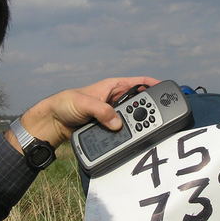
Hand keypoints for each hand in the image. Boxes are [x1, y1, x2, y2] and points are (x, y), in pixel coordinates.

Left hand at [5, 77, 159, 152]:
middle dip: (148, 108)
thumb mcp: (83, 103)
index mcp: (112, 86)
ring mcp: (112, 113)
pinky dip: (130, 132)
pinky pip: (123, 129)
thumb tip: (117, 123)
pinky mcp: (108, 126)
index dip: (153, 84)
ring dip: (139, 122)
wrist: (53, 122)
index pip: (138, 82)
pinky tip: (133, 137)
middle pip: (139, 102)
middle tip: (156, 117)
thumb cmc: (65, 104)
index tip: (166, 90)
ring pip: (132, 117)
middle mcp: (115, 99)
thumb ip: (101, 111)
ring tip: (145, 129)